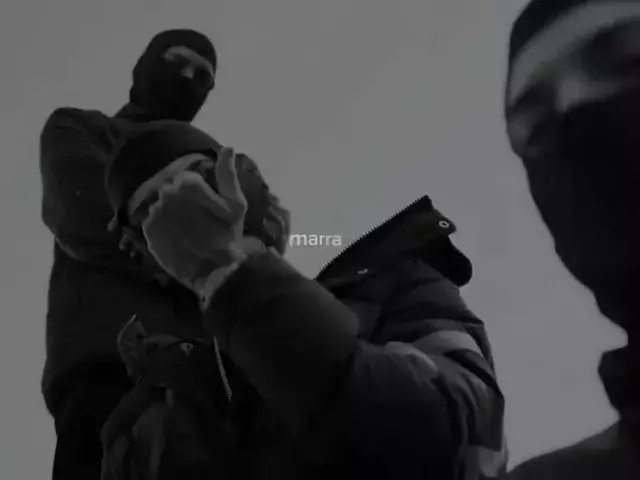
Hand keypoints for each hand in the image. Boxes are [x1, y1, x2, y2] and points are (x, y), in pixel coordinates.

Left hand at [141, 147, 248, 289]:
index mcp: (187, 183)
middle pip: (171, 193)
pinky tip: (176, 240)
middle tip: (198, 224)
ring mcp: (155, 211)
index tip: (208, 212)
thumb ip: (228, 174)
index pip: (186, 181)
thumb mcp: (236, 204)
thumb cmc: (229, 235)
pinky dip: (162, 230)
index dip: (198, 196)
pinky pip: (152, 223)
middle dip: (183, 205)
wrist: (214, 271)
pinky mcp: (147, 230)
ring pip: (161, 207)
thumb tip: (228, 147)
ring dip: (172, 217)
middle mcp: (166, 193)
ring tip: (187, 234)